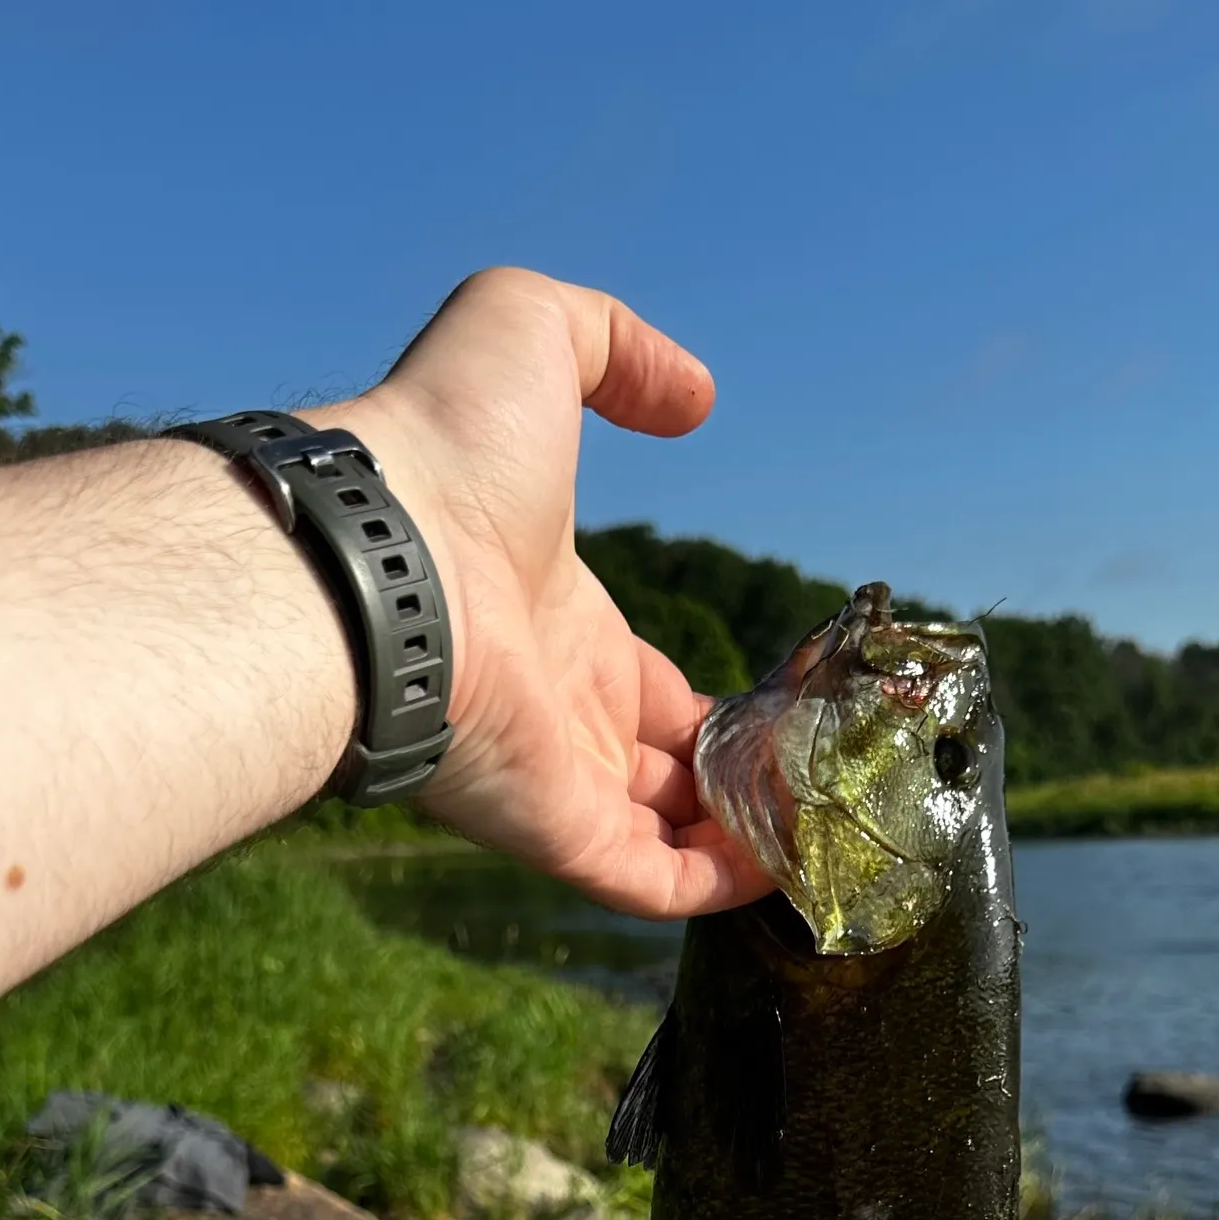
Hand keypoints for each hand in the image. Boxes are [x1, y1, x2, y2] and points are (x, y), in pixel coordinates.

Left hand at [305, 269, 771, 919]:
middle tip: (820, 781)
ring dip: (744, 836)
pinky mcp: (556, 831)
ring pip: (666, 833)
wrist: (384, 553)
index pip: (647, 685)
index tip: (781, 714)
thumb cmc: (448, 448)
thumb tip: (694, 401)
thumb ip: (616, 350)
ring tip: (834, 830)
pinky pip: (651, 883)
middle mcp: (562, 707)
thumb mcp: (529, 332)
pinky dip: (718, 887)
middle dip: (738, 779)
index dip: (711, 706)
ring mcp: (559, 775)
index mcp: (562, 622)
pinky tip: (792, 874)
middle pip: (666, 765)